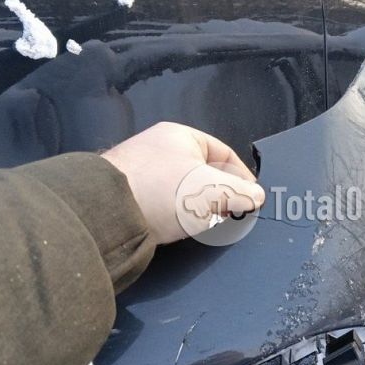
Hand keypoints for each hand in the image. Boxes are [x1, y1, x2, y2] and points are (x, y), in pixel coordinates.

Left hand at [102, 123, 264, 243]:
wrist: (107, 214)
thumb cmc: (163, 191)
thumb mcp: (211, 189)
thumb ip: (240, 192)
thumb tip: (257, 197)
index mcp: (179, 136)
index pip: (223, 152)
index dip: (241, 175)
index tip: (252, 198)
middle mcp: (159, 150)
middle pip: (204, 172)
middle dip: (222, 194)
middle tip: (234, 213)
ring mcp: (143, 174)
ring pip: (185, 191)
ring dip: (201, 207)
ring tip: (211, 224)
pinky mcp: (131, 199)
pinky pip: (165, 205)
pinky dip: (179, 216)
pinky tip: (184, 229)